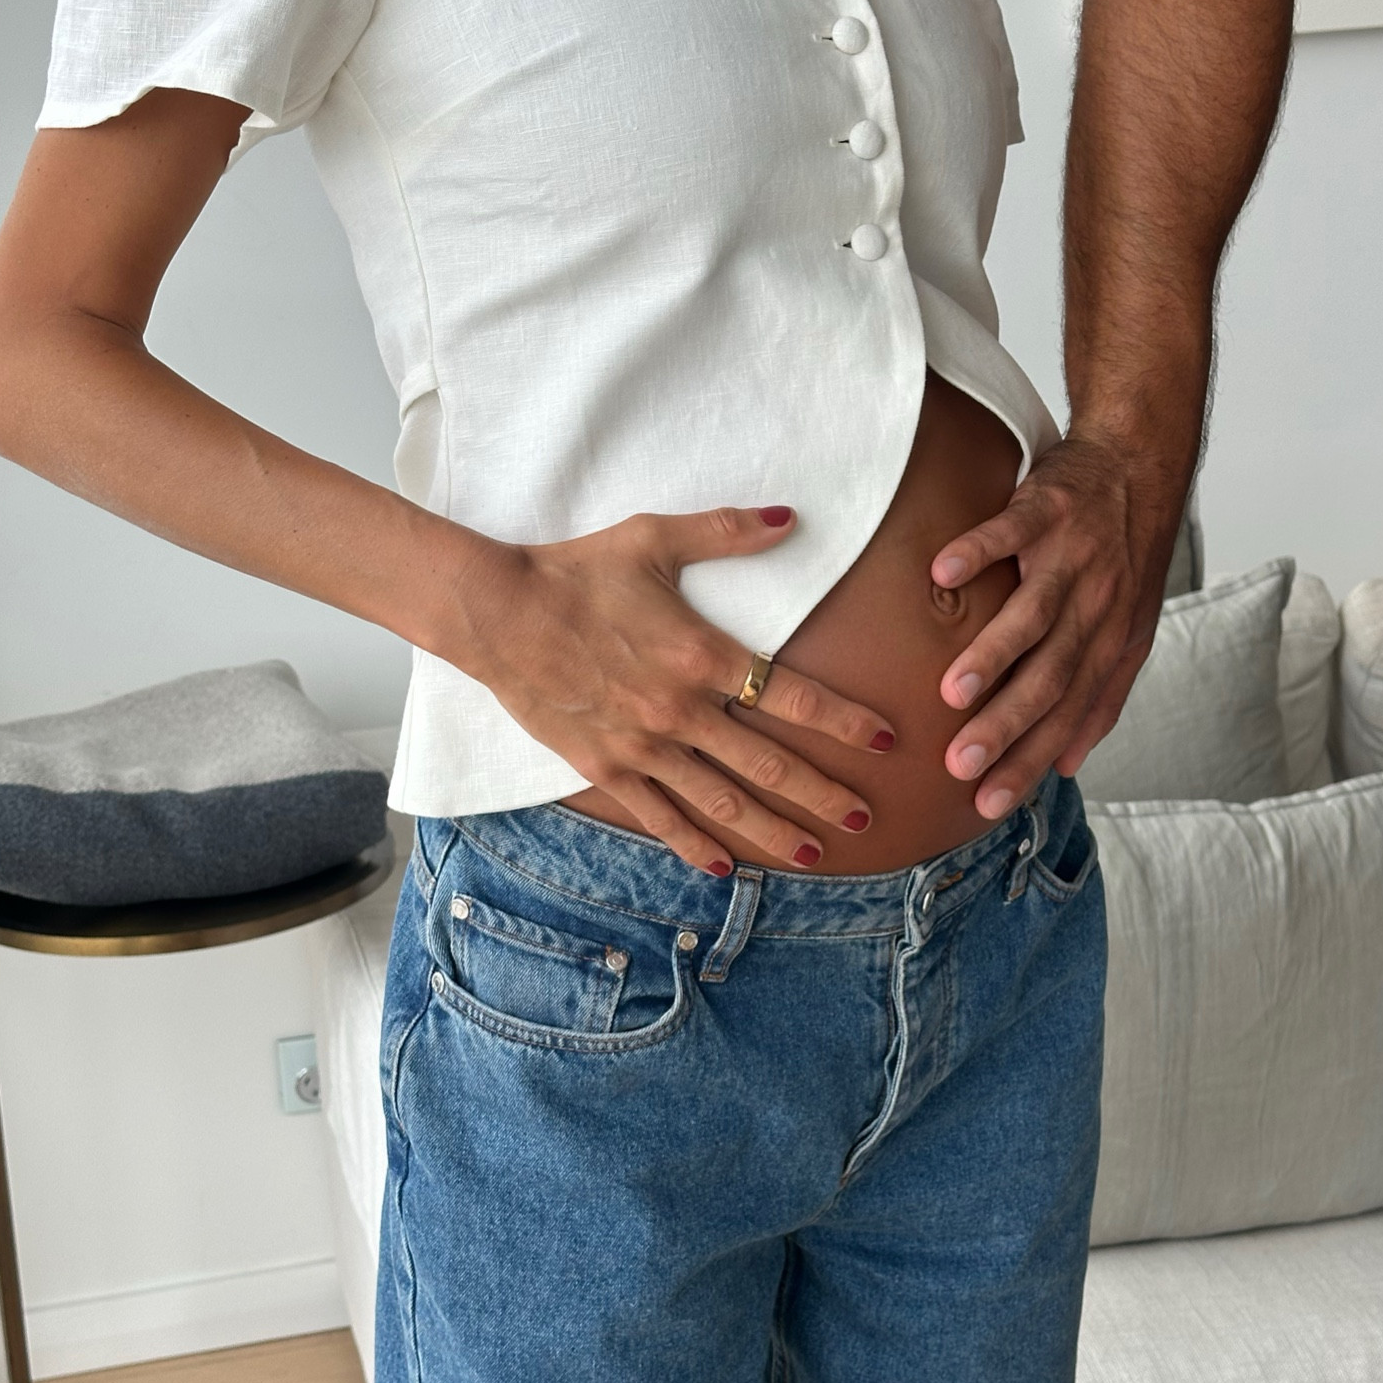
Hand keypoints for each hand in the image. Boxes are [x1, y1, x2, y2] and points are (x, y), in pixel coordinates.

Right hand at [462, 506, 894, 874]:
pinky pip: (658, 814)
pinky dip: (693, 843)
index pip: (794, 696)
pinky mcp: (605, 766)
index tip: (885, 741)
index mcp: (702, 655)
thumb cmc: (578, 570)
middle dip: (823, 793)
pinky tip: (722, 866)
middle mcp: (681, 710)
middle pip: (770, 762)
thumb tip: (791, 516)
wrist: (498, 612)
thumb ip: (728, 531)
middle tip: (864, 818)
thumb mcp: (654, 537)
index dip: (845, 722)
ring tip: (812, 853)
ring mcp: (643, 745)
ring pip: (722, 799)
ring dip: (771, 830)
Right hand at [928, 433, 1188, 817]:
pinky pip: (1011, 531)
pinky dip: (979, 549)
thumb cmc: (1124, 558)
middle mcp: (1096, 606)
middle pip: (1052, 676)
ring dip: (994, 653)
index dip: (1030, 761)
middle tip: (961, 765)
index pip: (1069, 715)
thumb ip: (1100, 699)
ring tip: (952, 693)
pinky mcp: (1048, 507)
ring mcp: (1072, 556)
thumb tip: (1070, 765)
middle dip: (1008, 725)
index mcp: (1110, 643)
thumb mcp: (1128, 634)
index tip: (988, 803)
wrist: (1139, 465)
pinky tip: (943, 572)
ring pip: (1035, 613)